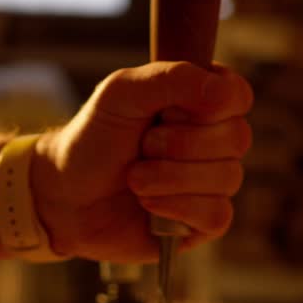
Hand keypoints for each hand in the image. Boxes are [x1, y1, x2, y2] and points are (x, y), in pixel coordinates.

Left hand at [30, 61, 252, 262]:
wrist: (64, 196)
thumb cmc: (94, 140)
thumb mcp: (122, 92)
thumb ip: (171, 78)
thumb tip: (222, 92)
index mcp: (201, 103)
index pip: (237, 96)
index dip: (208, 105)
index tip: (166, 110)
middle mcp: (214, 142)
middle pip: (237, 138)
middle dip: (178, 144)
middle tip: (142, 146)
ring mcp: (212, 184)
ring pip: (226, 178)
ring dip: (169, 177)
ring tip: (135, 179)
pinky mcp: (203, 223)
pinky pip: (217, 216)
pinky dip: (177, 208)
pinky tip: (148, 205)